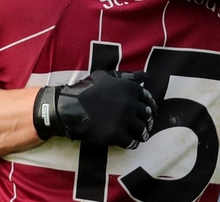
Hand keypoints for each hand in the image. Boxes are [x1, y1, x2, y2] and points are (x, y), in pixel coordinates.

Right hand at [33, 70, 156, 148]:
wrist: (69, 107)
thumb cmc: (87, 89)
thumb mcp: (106, 76)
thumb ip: (127, 76)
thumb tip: (145, 75)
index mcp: (130, 88)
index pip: (149, 99)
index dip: (150, 106)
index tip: (148, 112)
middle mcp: (130, 103)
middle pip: (147, 116)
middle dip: (148, 121)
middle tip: (145, 126)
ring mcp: (124, 120)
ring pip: (142, 130)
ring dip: (143, 134)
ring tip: (140, 136)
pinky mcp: (116, 134)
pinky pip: (131, 142)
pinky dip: (133, 143)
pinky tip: (130, 143)